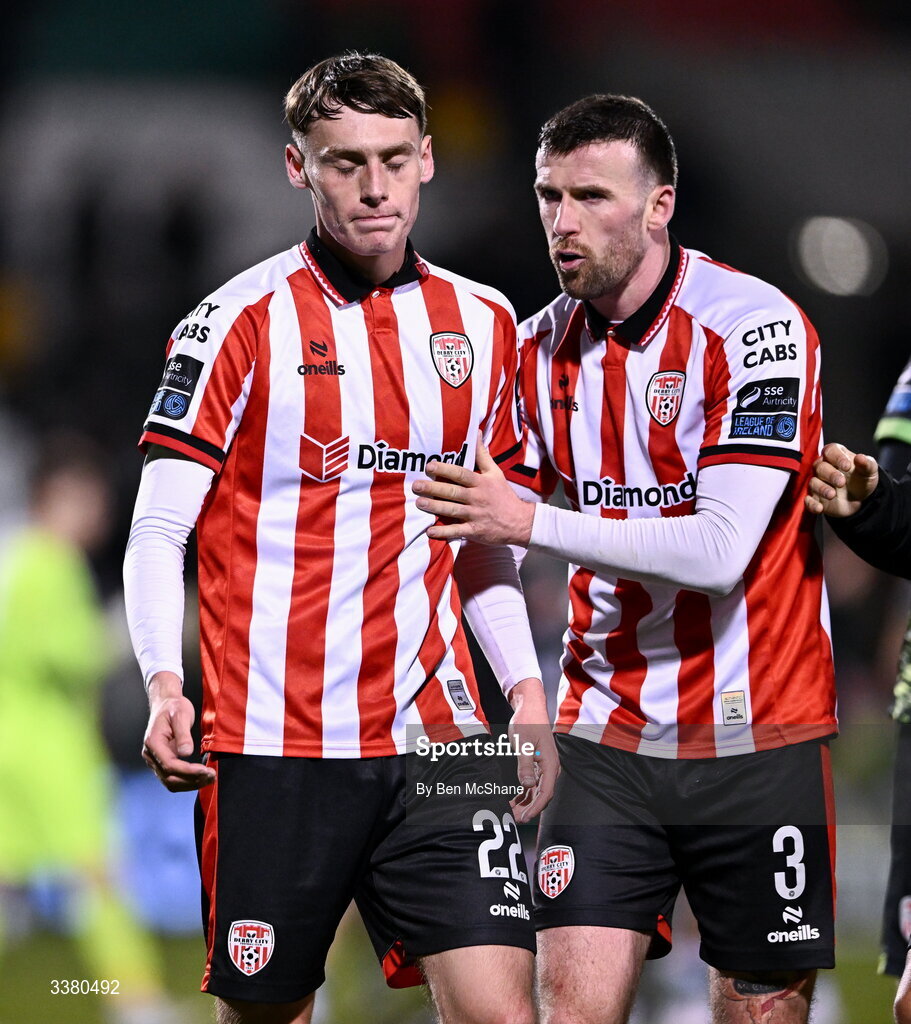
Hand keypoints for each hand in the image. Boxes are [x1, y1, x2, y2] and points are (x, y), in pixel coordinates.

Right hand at [143, 672, 215, 791]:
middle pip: (169, 778)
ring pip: (170, 782)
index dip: (188, 771)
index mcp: (153, 743)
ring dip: (190, 784)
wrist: (166, 704)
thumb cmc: (173, 707)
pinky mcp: (162, 763)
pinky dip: (187, 781)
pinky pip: (172, 778)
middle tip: (212, 776)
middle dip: (192, 780)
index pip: (170, 765)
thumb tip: (185, 753)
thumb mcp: (180, 715)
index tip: (206, 771)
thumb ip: (183, 734)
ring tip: (209, 779)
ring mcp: (155, 761)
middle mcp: (150, 755)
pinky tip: (201, 777)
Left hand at [413, 437, 534, 545]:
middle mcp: (477, 498)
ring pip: (453, 510)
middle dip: (434, 488)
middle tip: (416, 485)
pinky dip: (444, 533)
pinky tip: (430, 531)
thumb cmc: (504, 495)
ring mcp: (476, 515)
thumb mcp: (496, 473)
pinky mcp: (475, 531)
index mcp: (481, 483)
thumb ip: (482, 454)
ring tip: (419, 503)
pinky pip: (458, 531)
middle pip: (453, 492)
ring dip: (435, 507)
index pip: (461, 474)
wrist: (520, 522)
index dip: (445, 469)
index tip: (429, 466)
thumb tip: (476, 432)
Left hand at [506, 679, 558, 822]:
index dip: (536, 807)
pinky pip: (532, 785)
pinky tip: (514, 801)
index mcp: (550, 762)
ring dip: (526, 804)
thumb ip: (525, 764)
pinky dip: (524, 794)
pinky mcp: (537, 765)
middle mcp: (550, 767)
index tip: (526, 818)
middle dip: (530, 810)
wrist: (529, 707)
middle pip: (542, 795)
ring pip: (537, 792)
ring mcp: (544, 767)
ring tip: (512, 814)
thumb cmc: (527, 722)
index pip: (546, 792)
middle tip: (515, 820)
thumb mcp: (523, 743)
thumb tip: (527, 785)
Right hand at [805, 442, 878, 517]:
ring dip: (822, 489)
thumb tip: (860, 458)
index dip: (837, 457)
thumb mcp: (869, 472)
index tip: (847, 466)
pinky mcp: (814, 498)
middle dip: (830, 474)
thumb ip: (867, 464)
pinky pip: (808, 500)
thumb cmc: (861, 480)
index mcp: (835, 456)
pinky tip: (820, 508)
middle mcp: (823, 467)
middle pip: (819, 466)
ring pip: (813, 483)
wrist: (859, 500)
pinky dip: (811, 504)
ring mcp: (817, 483)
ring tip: (832, 494)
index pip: (830, 450)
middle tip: (841, 483)